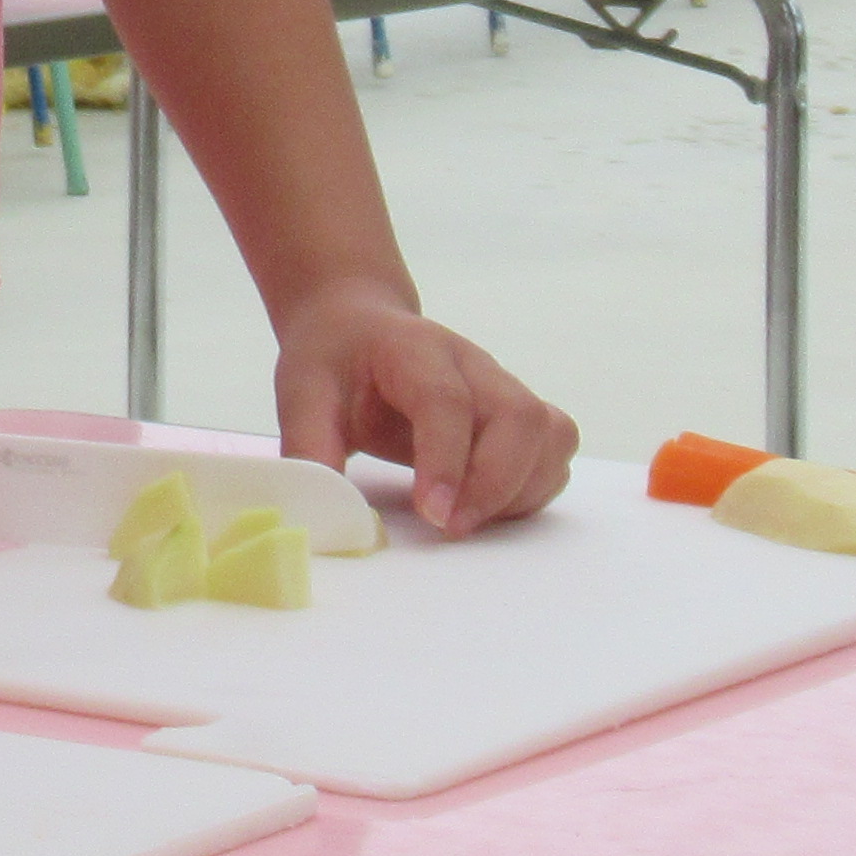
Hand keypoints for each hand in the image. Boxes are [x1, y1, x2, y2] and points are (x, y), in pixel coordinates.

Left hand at [268, 286, 576, 534]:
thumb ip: (309, 446)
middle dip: (494, 484)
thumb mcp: (302, 393)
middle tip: (449, 527)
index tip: (433, 514)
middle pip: (519, 416)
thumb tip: (320, 512)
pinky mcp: (517, 415)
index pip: (447, 400)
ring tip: (466, 519)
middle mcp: (473, 364)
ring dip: (520, 489)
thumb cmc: (334, 361)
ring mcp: (502, 387)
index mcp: (414, 349)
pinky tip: (485, 507)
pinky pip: (552, 451)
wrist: (358, 328)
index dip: (446, 460)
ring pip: (550, 435)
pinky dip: (531, 488)